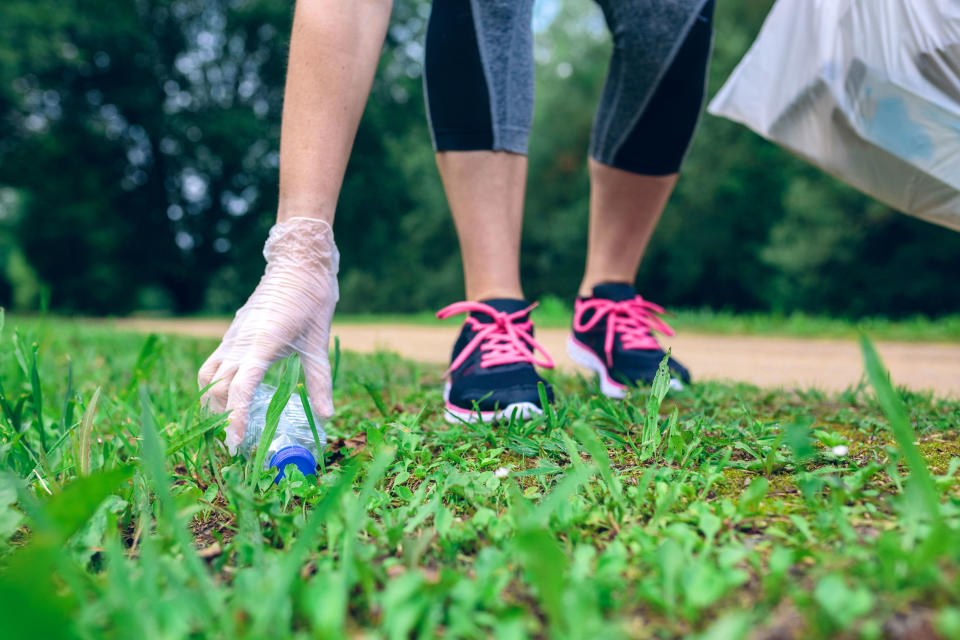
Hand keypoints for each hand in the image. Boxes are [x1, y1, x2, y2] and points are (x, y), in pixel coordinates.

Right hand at [198, 217, 338, 453]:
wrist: (298, 263)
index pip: (239, 390)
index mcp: (261, 345)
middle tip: (234, 445)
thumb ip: (319, 381)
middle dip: (220, 418)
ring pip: (208, 376)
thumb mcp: (319, 342)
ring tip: (228, 423)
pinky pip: (214, 364)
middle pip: (216, 389)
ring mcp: (232, 337)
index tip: (236, 443)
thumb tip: (327, 416)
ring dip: (212, 402)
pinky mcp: (233, 333)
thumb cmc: (312, 299)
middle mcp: (239, 342)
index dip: (235, 419)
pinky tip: (232, 397)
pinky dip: (216, 384)